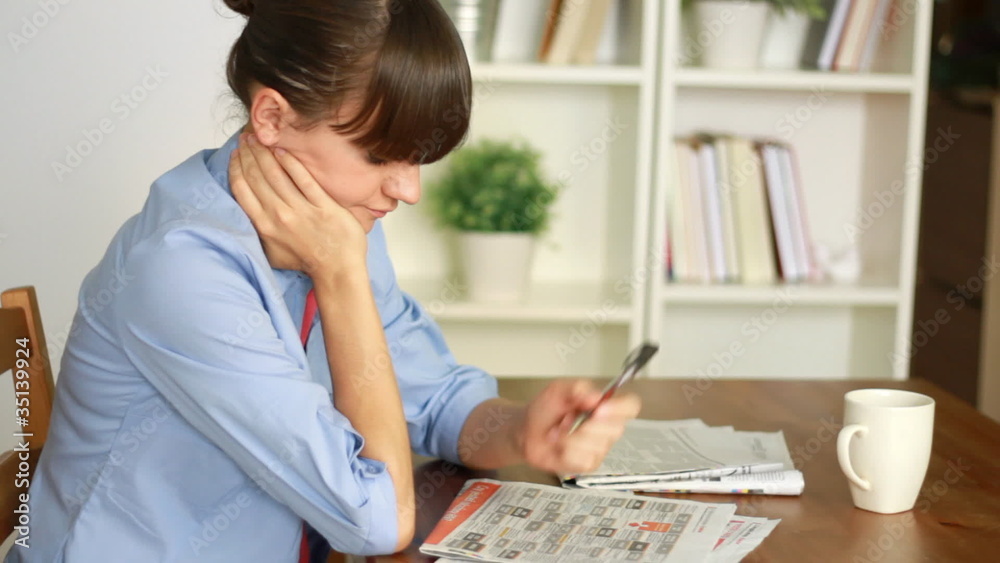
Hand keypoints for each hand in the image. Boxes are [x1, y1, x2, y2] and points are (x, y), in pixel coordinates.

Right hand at [228, 133, 367, 277]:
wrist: (337, 270)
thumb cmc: (306, 262)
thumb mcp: (272, 252)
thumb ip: (258, 233)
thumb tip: (246, 215)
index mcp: (264, 226)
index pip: (242, 189)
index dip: (236, 168)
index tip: (234, 153)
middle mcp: (279, 216)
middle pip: (257, 176)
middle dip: (249, 154)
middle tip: (246, 138)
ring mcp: (302, 210)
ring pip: (276, 174)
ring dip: (265, 153)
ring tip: (260, 139)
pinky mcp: (323, 206)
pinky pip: (303, 179)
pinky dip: (291, 163)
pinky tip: (282, 150)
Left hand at [518, 380, 640, 474]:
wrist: (527, 430)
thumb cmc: (545, 410)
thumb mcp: (558, 390)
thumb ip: (577, 388)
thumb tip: (596, 397)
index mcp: (605, 407)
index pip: (630, 406)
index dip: (620, 408)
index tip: (599, 409)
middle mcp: (606, 428)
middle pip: (616, 429)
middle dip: (588, 425)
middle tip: (568, 419)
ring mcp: (599, 448)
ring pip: (597, 446)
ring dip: (571, 438)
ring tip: (558, 433)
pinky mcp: (588, 464)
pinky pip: (584, 459)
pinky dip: (566, 451)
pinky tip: (558, 446)